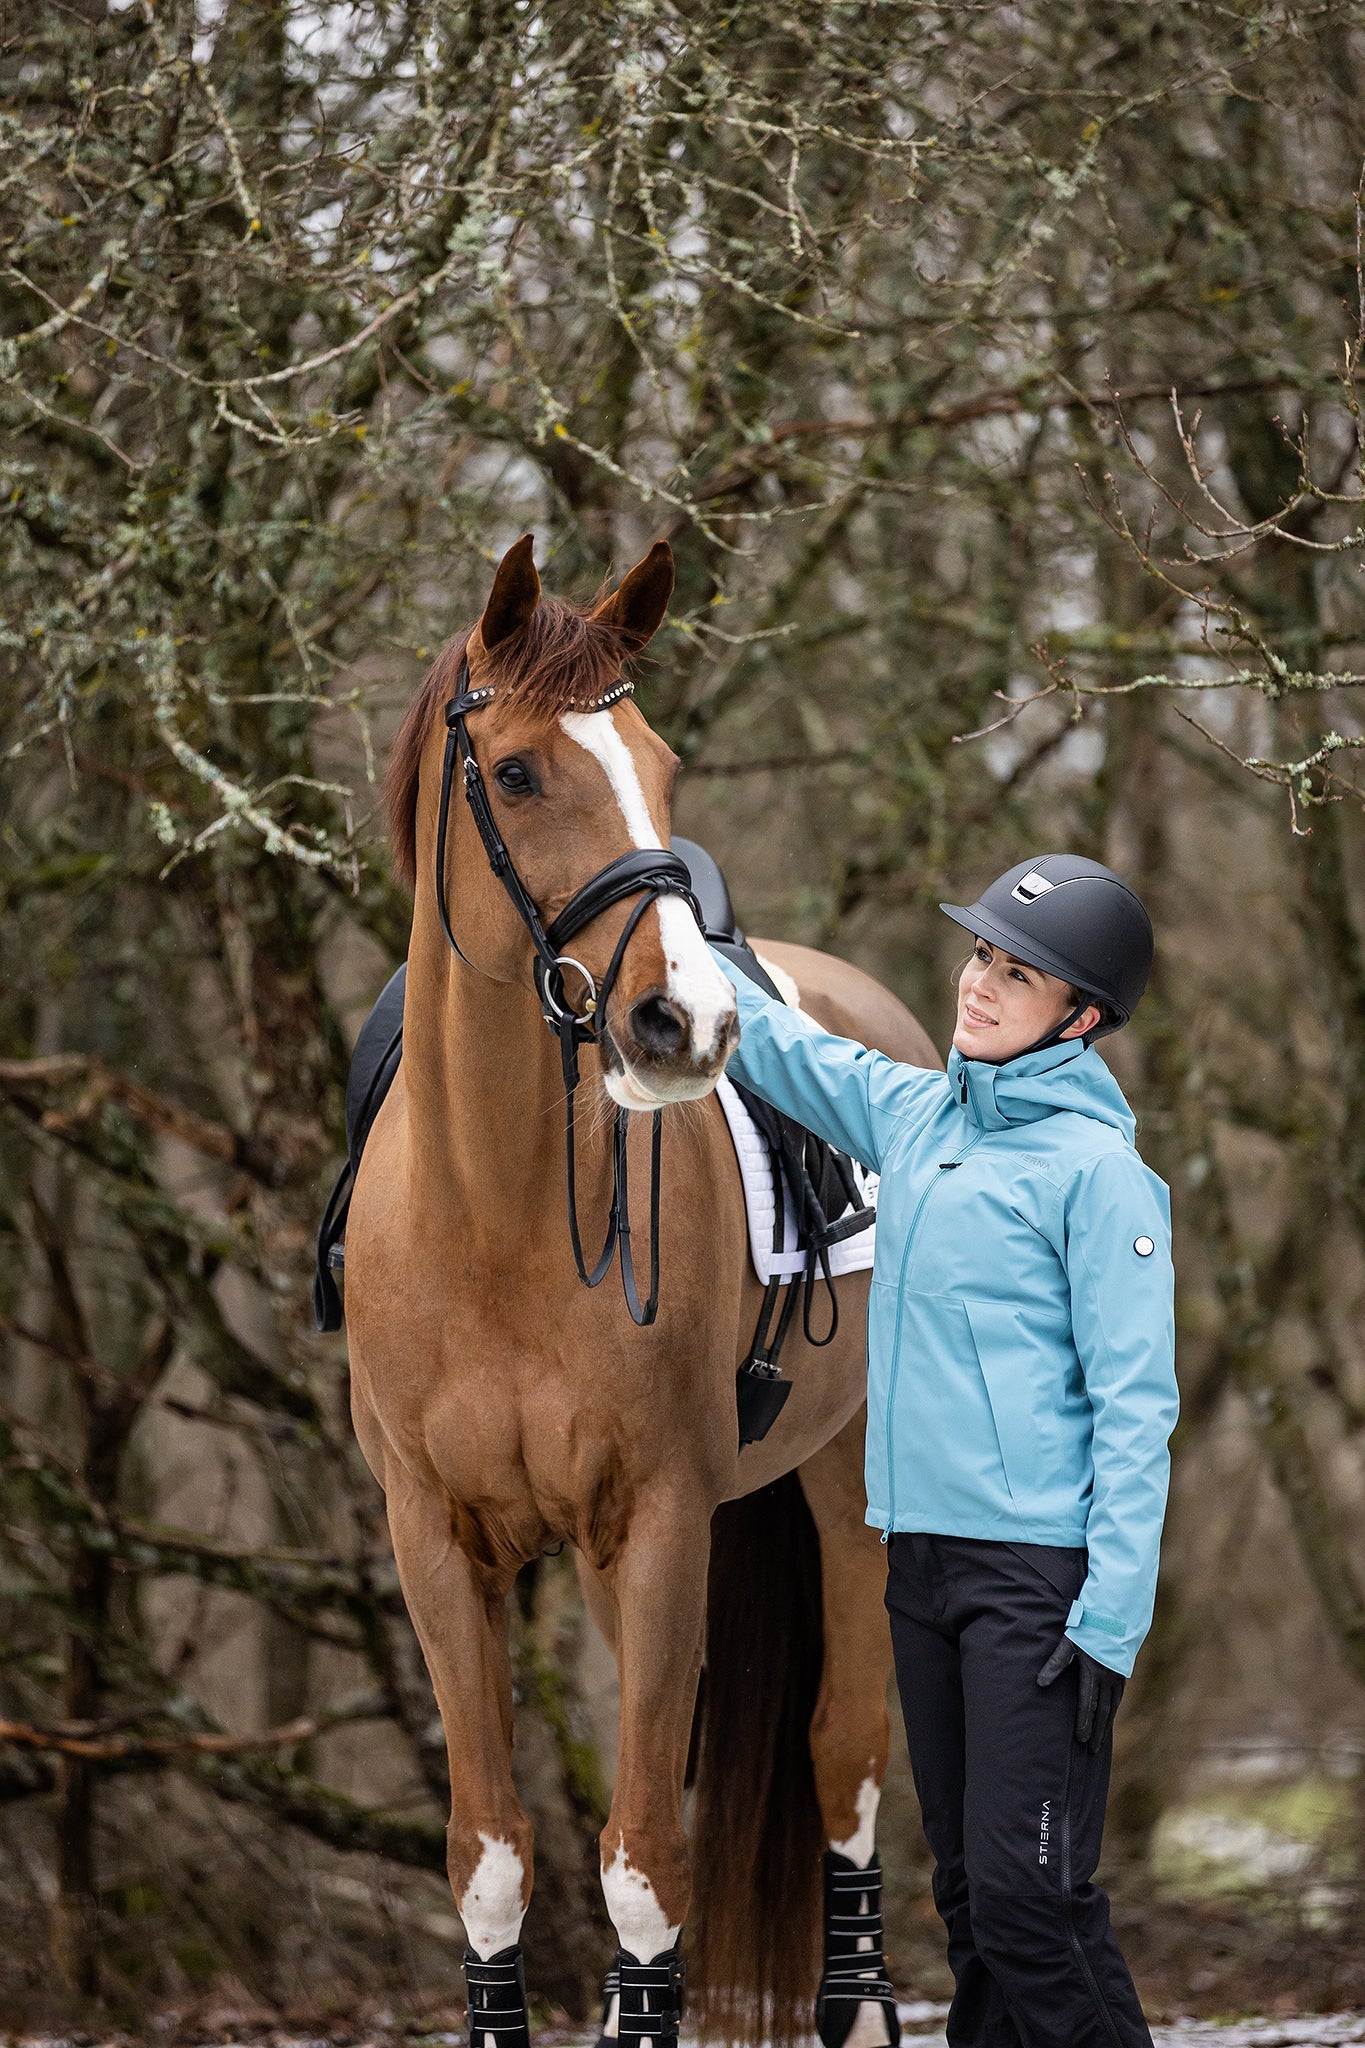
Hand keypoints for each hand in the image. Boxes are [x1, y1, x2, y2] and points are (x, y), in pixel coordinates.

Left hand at [1036, 1636, 1124, 1751]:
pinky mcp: (1122, 1671)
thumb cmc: (1087, 1628)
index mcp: (1093, 1672)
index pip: (1088, 1703)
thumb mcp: (1069, 1643)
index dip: (1085, 1722)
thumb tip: (1040, 1683)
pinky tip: (1109, 1717)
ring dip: (1106, 1724)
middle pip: (1102, 1709)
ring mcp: (1117, 1676)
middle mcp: (1108, 1677)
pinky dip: (1113, 1710)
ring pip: (1112, 1705)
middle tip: (1092, 1749)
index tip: (1081, 1739)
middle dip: (1096, 1730)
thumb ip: (1056, 1663)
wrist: (1114, 1615)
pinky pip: (1118, 1696)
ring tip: (1100, 1740)